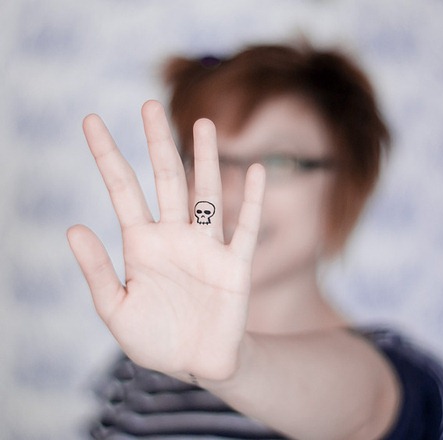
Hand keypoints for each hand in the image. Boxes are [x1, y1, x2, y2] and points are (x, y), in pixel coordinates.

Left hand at [67, 100, 264, 380]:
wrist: (197, 363)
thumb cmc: (156, 338)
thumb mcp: (116, 310)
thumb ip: (97, 271)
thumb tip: (72, 227)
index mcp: (142, 245)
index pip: (123, 190)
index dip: (107, 155)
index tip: (90, 121)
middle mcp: (174, 236)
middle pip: (166, 179)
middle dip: (157, 142)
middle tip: (148, 104)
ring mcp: (207, 247)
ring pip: (206, 193)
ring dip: (205, 159)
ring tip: (202, 124)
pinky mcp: (235, 265)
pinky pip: (245, 227)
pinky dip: (250, 200)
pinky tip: (255, 170)